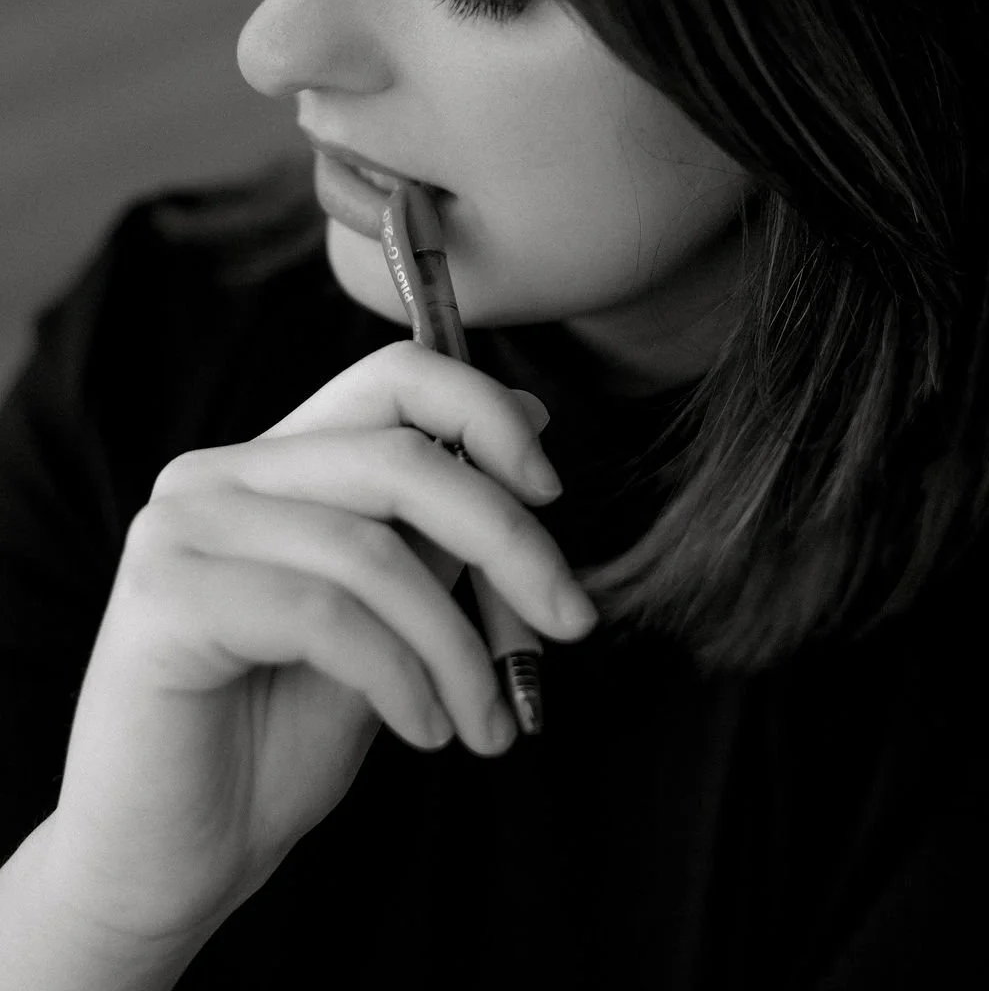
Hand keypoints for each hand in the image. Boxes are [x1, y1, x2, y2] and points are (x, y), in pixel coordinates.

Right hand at [40, 341, 596, 947]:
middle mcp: (217, 475)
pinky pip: (323, 615)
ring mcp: (182, 529)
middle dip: (509, 540)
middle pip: (400, 459)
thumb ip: (438, 532)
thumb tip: (529, 420)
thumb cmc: (276, 740)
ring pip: (371, 551)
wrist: (168, 863)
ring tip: (486, 720)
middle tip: (571, 620)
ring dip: (458, 646)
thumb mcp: (393, 622)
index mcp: (272, 464)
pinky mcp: (163, 597)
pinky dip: (399, 676)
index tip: (552, 492)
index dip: (484, 413)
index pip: (391, 378)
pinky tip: (424, 730)